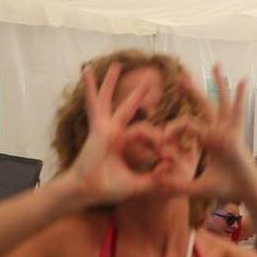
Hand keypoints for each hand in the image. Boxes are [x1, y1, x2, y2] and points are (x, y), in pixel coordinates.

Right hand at [63, 62, 165, 205]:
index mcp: (124, 142)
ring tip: (117, 64)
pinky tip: (86, 71)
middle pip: (128, 107)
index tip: (168, 158)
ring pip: (109, 100)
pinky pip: (94, 104)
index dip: (160, 142)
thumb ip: (153, 178)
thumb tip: (171, 168)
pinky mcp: (98, 127)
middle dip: (138, 94)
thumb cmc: (108, 188)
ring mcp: (105, 127)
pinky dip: (90, 88)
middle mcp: (114, 131)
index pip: (147, 131)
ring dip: (111, 82)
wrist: (88, 191)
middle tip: (148, 79)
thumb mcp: (137, 183)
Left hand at [157, 65, 256, 202]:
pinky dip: (239, 97)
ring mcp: (228, 132)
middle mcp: (219, 132)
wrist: (249, 194)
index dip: (172, 130)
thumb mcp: (198, 187)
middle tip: (180, 76)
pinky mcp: (234, 136)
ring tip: (216, 65)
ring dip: (218, 84)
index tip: (161, 139)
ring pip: (220, 103)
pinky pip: (236, 113)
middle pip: (204, 105)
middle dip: (192, 91)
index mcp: (209, 141)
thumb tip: (159, 183)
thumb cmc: (228, 190)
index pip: (186, 126)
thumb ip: (179, 186)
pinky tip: (243, 80)